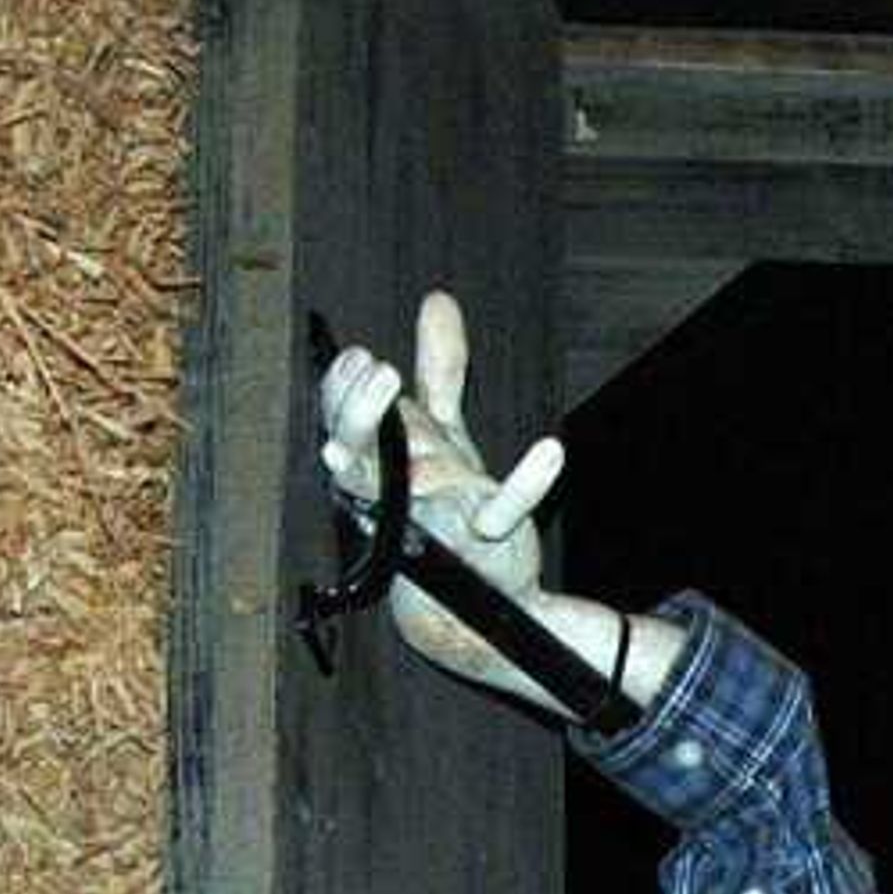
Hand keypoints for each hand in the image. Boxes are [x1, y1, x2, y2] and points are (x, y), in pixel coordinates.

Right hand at [313, 288, 571, 703]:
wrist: (483, 594)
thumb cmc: (448, 509)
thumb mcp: (447, 435)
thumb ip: (441, 372)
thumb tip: (438, 298)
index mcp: (376, 470)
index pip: (341, 425)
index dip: (343, 393)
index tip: (359, 358)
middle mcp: (394, 502)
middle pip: (353, 457)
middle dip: (357, 415)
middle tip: (380, 371)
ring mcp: (437, 526)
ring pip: (411, 487)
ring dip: (415, 447)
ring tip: (412, 399)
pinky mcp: (486, 546)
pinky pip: (501, 514)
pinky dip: (527, 484)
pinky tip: (552, 451)